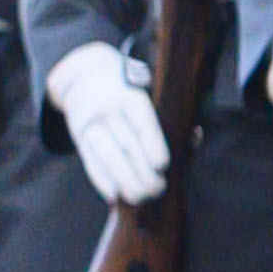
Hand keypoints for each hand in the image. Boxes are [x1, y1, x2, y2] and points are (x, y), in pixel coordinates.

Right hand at [43, 39, 168, 207]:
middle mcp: (107, 109)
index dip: (152, 145)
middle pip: (124, 144)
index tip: (162, 165)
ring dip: (123, 179)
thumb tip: (193, 136)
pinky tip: (113, 194)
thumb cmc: (130, 88)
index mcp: (130, 96)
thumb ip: (170, 113)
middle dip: (141, 171)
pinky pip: (89, 161)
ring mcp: (89, 123)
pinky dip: (100, 180)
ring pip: (106, 155)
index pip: (142, 122)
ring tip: (139, 196)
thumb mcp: (149, 90)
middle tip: (157, 188)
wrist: (84, 75)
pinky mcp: (79, 137)